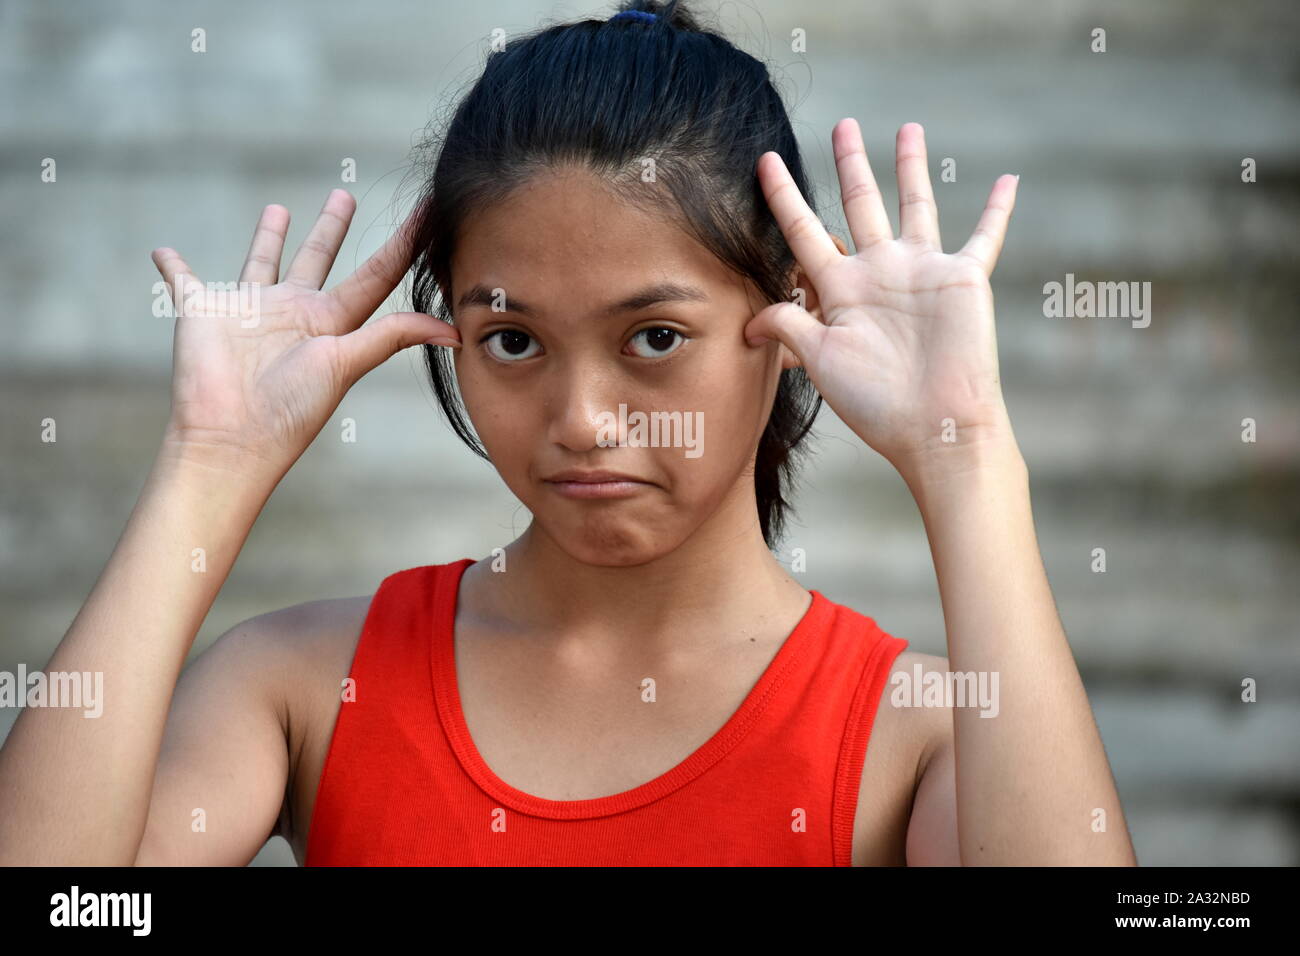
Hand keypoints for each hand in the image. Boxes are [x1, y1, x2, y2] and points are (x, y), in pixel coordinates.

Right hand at [151, 189, 459, 478]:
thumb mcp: (346, 363)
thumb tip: (453, 330)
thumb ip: (392, 337)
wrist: (230, 436)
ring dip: (268, 236)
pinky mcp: (202, 311)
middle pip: (318, 258)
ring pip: (262, 261)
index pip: (374, 274)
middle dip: (331, 228)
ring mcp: (247, 311)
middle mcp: (293, 312)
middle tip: (344, 195)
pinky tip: (164, 252)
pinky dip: (173, 267)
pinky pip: (184, 280)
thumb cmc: (291, 407)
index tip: (424, 211)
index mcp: (330, 322)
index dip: (401, 243)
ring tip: (279, 208)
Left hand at [746, 120, 1019, 480]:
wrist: (933, 427)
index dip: (783, 196)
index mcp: (840, 289)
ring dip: (911, 168)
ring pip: (915, 206)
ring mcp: (922, 273)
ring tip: (907, 128)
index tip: (765, 162)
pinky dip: (998, 208)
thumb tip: (747, 320)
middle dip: (850, 164)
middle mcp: (879, 273)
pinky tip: (1009, 179)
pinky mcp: (962, 280)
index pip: (804, 231)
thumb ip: (789, 325)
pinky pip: (985, 236)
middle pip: (860, 204)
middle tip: (843, 125)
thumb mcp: (821, 359)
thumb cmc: (875, 402)